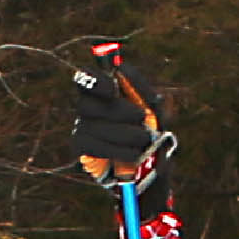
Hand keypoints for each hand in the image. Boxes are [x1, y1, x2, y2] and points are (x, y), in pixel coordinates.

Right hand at [70, 50, 171, 212]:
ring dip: (124, 133)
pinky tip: (132, 155)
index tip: (113, 88)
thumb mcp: (155, 111)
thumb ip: (140, 88)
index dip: (94, 80)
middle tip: (142, 119)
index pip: (85, 78)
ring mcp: (83, 128)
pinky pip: (91, 144)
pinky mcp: (83, 148)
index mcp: (105, 94)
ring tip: (144, 142)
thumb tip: (121, 66)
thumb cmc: (153, 136)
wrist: (154, 172)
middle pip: (88, 102)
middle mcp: (89, 108)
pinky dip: (116, 149)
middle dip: (119, 110)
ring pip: (92, 125)